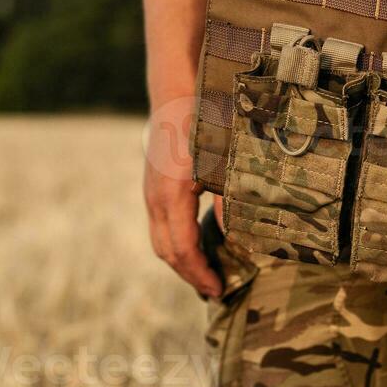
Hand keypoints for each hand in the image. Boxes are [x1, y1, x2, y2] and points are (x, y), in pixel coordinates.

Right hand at [143, 93, 222, 298]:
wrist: (174, 96)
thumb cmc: (204, 125)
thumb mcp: (222, 163)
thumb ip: (228, 202)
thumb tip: (236, 240)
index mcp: (173, 196)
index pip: (183, 250)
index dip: (200, 274)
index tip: (219, 290)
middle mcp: (155, 199)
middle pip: (167, 252)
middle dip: (190, 275)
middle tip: (215, 290)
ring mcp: (150, 193)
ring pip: (160, 241)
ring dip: (181, 263)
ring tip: (204, 275)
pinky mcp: (152, 188)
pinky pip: (159, 227)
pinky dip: (175, 245)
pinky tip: (194, 247)